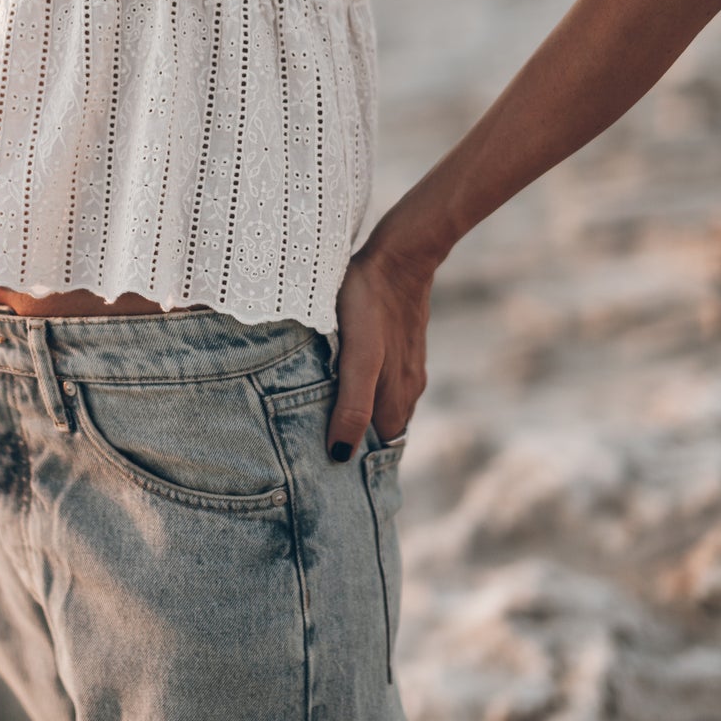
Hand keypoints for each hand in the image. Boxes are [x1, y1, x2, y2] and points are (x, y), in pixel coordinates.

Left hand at [326, 237, 432, 461]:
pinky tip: (340, 379)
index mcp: (397, 398)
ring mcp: (406, 365)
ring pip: (381, 404)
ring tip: (322, 417)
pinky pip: (381, 379)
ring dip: (358, 415)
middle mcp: (407, 388)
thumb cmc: (372, 304)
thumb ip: (353, 405)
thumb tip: (341, 454)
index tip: (325, 466)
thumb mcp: (359, 358)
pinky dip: (362, 390)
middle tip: (314, 446)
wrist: (400, 255)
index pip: (378, 448)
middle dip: (355, 441)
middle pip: (381, 430)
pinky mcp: (399, 344)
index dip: (355, 460)